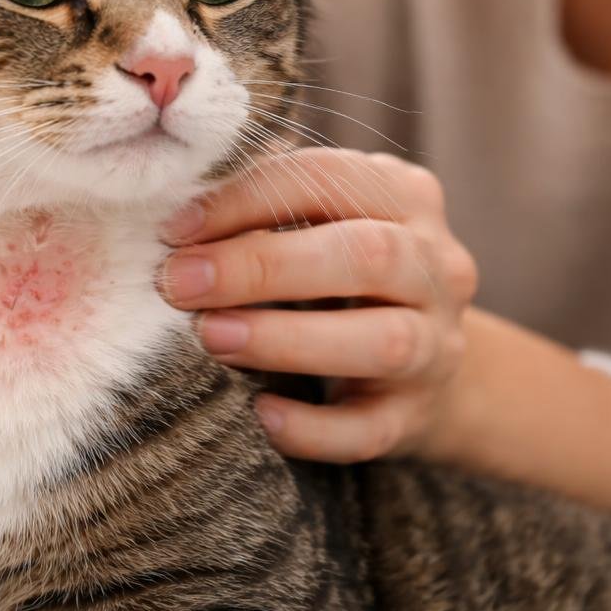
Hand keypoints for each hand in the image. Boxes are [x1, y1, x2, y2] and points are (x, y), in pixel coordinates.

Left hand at [158, 148, 478, 462]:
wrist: (425, 366)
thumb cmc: (344, 278)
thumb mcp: (321, 226)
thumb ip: (263, 216)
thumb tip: (175, 233)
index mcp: (406, 198)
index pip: (329, 181)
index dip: (247, 199)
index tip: (174, 230)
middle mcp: (436, 267)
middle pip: (368, 255)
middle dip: (264, 267)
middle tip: (180, 283)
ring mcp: (437, 345)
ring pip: (384, 342)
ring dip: (288, 339)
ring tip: (211, 336)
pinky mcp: (416, 415)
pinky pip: (371, 429)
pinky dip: (314, 427)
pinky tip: (261, 415)